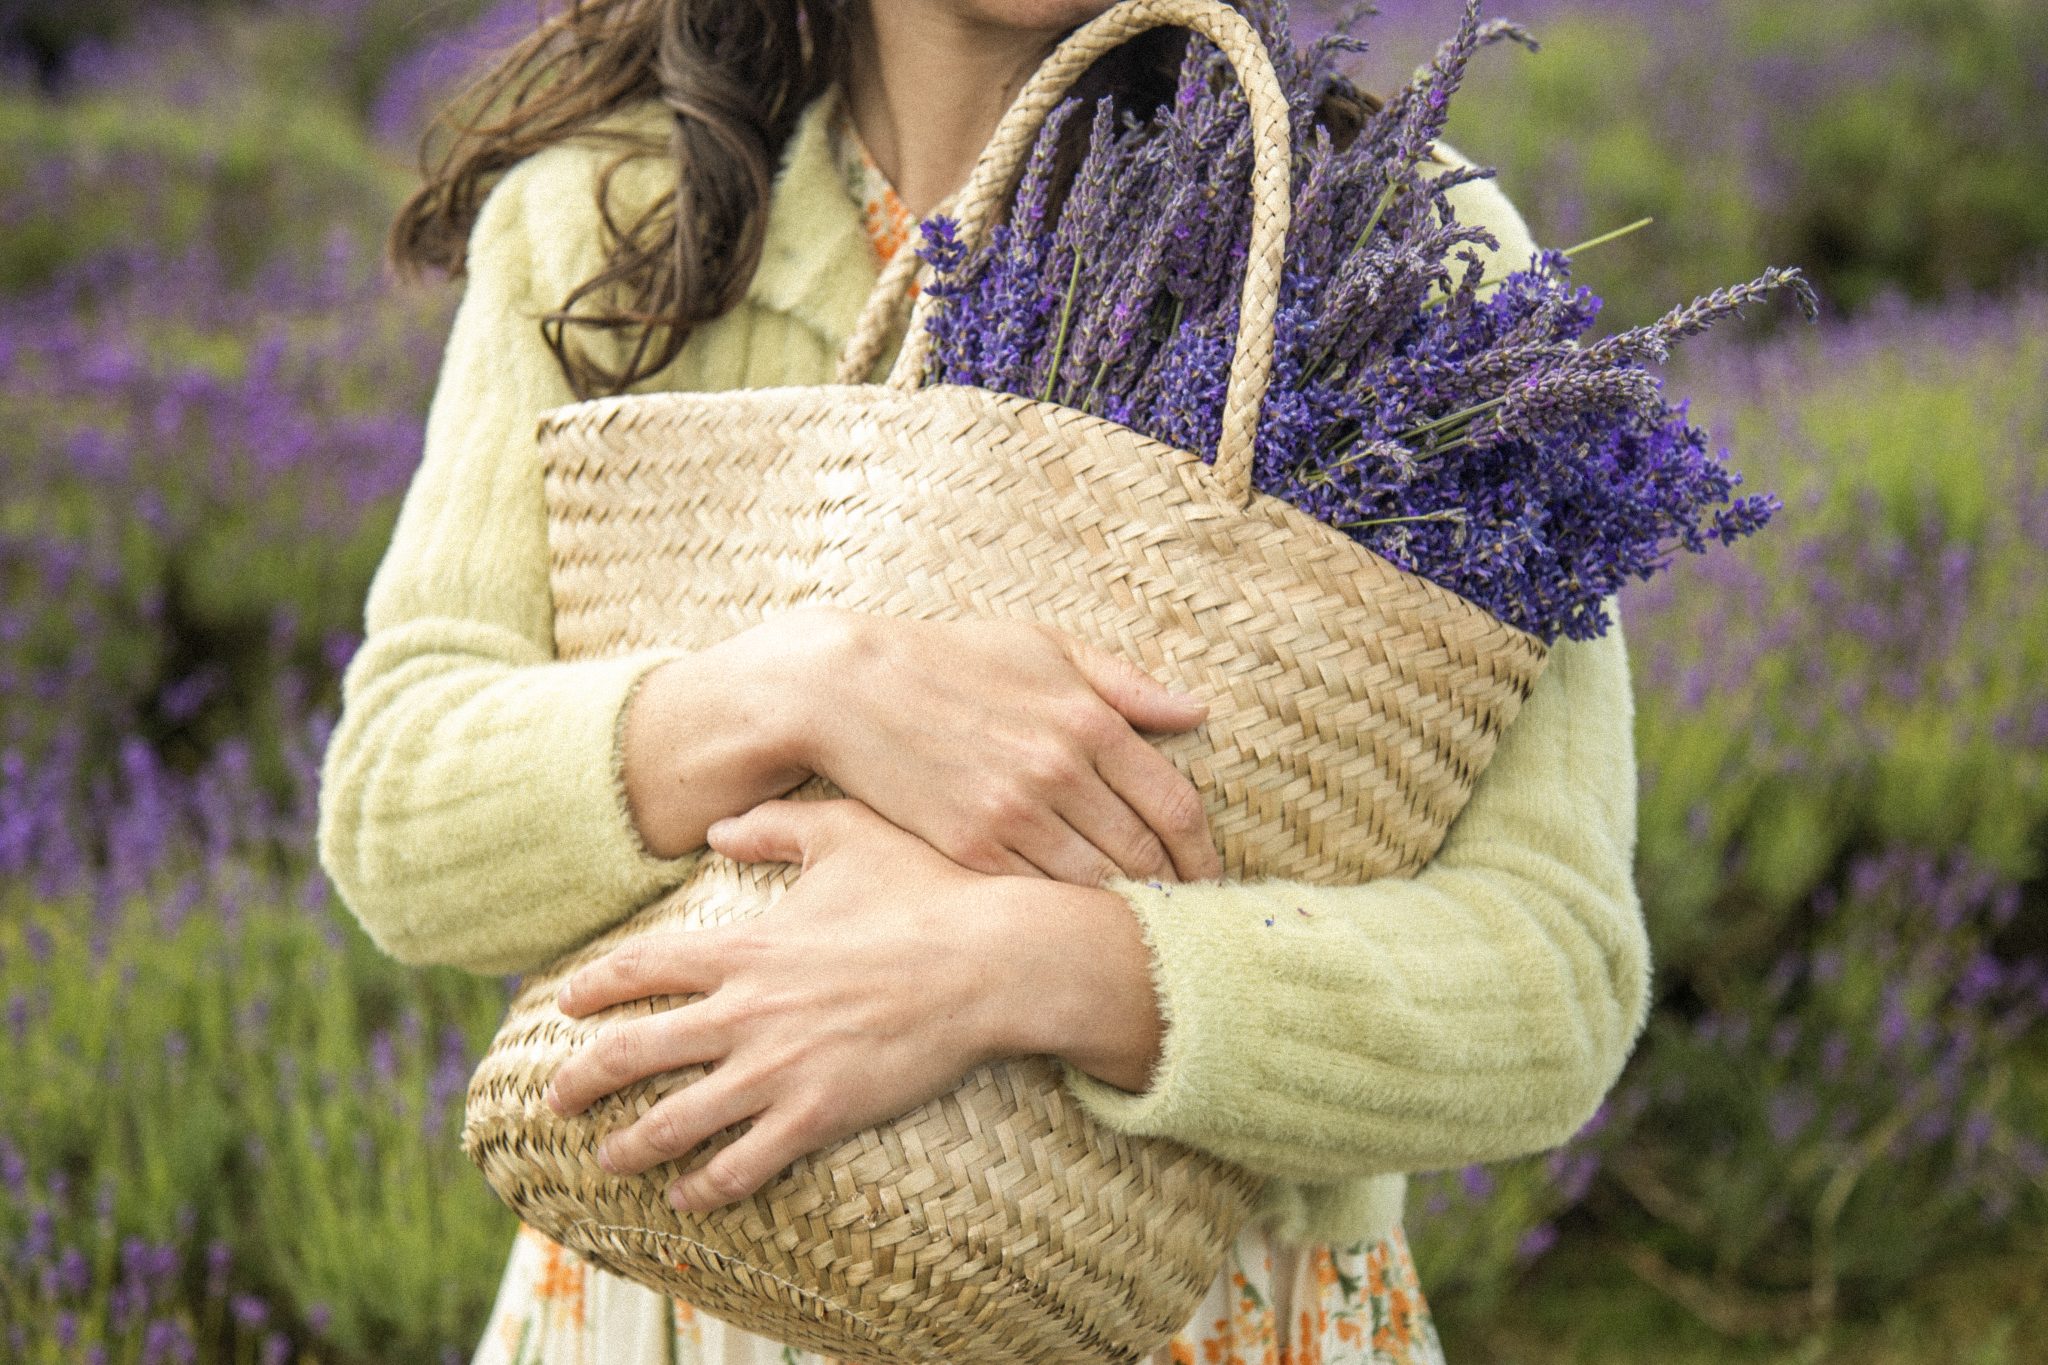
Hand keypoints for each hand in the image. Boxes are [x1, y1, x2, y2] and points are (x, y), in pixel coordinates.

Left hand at [543, 797, 1022, 1213]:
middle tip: (554, 1100)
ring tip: (605, 1161)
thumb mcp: (845, 834)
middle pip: (633, 1053)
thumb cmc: (924, 891)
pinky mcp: (817, 1115)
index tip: (563, 1005)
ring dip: (629, 1147)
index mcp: (744, 946)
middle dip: (581, 1081)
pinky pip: (741, 1165)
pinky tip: (687, 1196)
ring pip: (674, 1123)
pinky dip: (704, 1186)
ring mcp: (777, 1069)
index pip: (639, 968)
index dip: (591, 988)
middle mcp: (744, 1012)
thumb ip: (774, 827)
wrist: (988, 962)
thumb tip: (719, 827)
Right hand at [792, 609, 1224, 886]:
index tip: (1210, 878)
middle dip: (1176, 893)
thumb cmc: (954, 660)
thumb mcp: (1046, 649)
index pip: (1175, 806)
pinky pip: (1037, 894)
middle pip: (1144, 855)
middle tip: (1190, 919)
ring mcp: (1013, 813)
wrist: (850, 688)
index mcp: (1089, 720)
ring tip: (1144, 930)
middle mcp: (1059, 771)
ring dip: (1125, 911)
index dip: (1203, 853)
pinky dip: (1065, 914)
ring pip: (1095, 884)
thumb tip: (1196, 712)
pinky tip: (1077, 924)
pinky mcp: (969, 847)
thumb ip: (1126, 684)